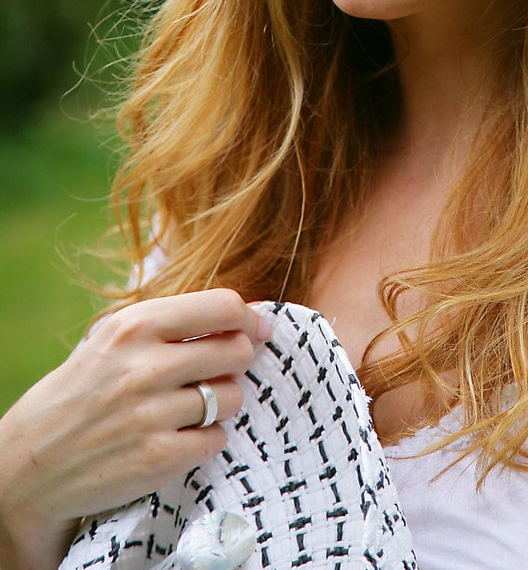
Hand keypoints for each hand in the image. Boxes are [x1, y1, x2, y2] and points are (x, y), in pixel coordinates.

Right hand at [0, 289, 269, 569]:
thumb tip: (250, 318)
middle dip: (237, 360)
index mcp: (135, 325)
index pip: (222, 306)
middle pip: (236, 351)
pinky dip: (206, 438)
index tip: (255, 327)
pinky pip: (216, 439)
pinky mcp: (156, 458)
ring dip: (221, 402)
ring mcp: (150, 414)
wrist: (31, 463)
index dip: (248, 317)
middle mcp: (144, 366)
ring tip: (189, 406)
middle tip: (216, 370)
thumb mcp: (117, 339)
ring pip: (231, 397)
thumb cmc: (85, 391)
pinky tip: (178, 436)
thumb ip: (176, 324)